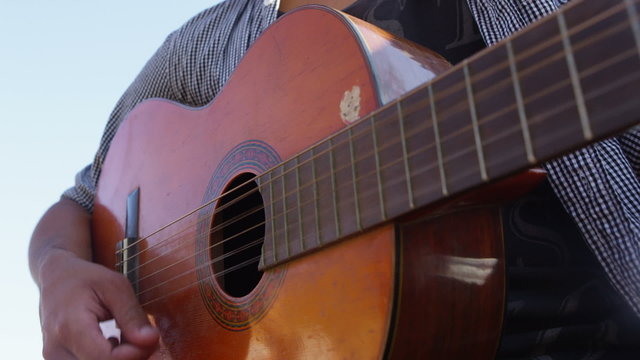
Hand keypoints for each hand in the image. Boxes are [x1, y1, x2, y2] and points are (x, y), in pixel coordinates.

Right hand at [38, 249, 158, 358]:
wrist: (55, 279)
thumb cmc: (86, 278)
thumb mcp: (115, 286)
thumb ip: (132, 316)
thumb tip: (151, 340)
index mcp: (70, 328)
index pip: (106, 359)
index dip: (134, 353)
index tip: (150, 338)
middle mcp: (56, 350)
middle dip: (129, 358)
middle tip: (141, 337)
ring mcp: (54, 359)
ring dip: (118, 359)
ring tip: (124, 339)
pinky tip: (113, 345)